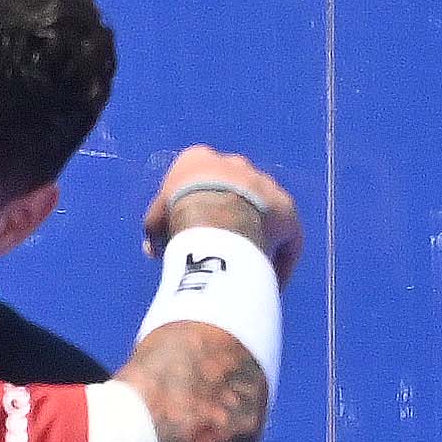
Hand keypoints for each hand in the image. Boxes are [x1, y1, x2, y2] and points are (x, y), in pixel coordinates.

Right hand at [147, 146, 302, 280]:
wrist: (213, 219)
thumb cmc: (177, 218)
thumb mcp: (156, 223)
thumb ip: (159, 230)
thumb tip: (155, 249)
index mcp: (199, 160)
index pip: (194, 180)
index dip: (189, 208)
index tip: (187, 231)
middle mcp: (236, 164)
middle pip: (231, 192)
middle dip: (225, 217)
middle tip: (216, 248)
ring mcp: (265, 184)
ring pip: (260, 212)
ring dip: (253, 235)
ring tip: (241, 267)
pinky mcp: (286, 209)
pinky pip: (286, 238)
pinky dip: (278, 259)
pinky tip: (267, 281)